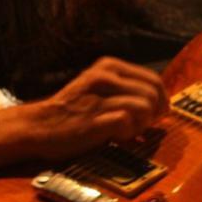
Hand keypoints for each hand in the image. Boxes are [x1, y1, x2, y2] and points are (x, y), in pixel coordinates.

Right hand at [31, 57, 168, 159]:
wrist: (40, 126)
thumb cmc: (74, 109)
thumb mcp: (99, 86)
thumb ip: (126, 88)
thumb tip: (161, 102)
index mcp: (109, 66)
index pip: (153, 78)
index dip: (161, 99)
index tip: (156, 113)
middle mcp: (105, 77)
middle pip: (153, 93)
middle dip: (154, 113)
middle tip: (142, 125)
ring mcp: (99, 97)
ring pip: (145, 106)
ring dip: (142, 124)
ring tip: (128, 130)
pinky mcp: (94, 118)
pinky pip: (127, 122)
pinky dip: (127, 133)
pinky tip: (116, 136)